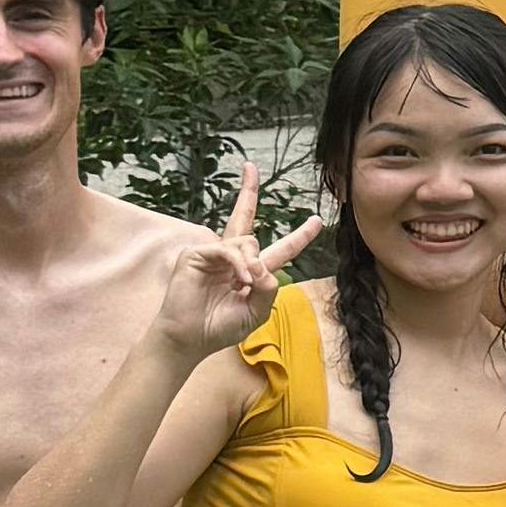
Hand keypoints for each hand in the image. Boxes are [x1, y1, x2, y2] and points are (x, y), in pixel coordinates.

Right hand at [153, 164, 282, 365]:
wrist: (189, 339)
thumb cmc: (219, 328)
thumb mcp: (256, 312)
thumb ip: (268, 288)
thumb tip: (263, 265)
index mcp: (249, 272)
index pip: (278, 250)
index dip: (298, 236)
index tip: (316, 221)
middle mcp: (231, 258)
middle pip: (244, 217)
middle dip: (248, 191)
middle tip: (250, 167)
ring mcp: (212, 254)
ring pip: (246, 241)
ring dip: (252, 263)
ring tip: (245, 283)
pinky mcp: (195, 254)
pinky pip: (227, 249)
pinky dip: (238, 264)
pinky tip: (239, 279)